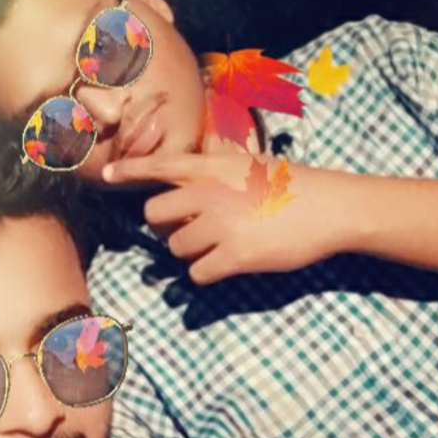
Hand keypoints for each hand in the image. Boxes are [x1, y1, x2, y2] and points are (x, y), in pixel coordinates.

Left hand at [103, 150, 360, 283]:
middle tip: (188, 230)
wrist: (331, 207)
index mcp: (213, 167)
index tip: (106, 173)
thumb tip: (184, 183)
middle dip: (166, 227)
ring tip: (218, 246)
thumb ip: (215, 170)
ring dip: (190, 253)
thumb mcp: (250, 164)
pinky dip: (206, 273)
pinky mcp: (235, 256)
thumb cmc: (293, 184)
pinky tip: (226, 264)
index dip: (129, 170)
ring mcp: (221, 225)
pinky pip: (197, 273)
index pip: (159, 166)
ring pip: (175, 249)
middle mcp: (209, 193)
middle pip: (154, 216)